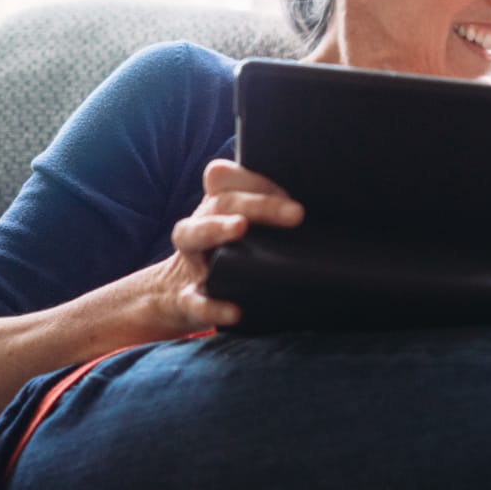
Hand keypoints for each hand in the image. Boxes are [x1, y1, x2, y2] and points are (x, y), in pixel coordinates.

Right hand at [147, 159, 302, 331]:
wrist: (177, 299)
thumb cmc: (224, 258)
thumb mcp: (242, 233)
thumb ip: (268, 216)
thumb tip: (314, 208)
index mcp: (216, 207)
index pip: (229, 178)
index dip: (257, 180)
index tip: (294, 197)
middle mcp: (199, 225)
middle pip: (221, 202)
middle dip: (258, 204)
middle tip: (296, 213)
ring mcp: (190, 260)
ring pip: (192, 234)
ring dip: (216, 228)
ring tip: (240, 226)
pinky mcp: (186, 298)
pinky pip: (194, 299)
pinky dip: (213, 305)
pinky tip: (234, 311)